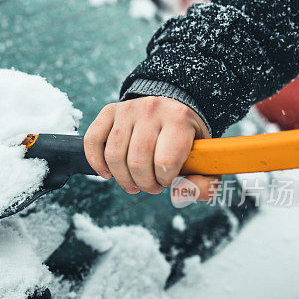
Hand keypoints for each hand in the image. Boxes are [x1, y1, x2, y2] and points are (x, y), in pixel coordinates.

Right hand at [83, 96, 218, 199]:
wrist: (175, 104)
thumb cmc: (188, 138)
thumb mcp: (205, 158)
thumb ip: (204, 184)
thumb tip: (179, 194)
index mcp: (179, 119)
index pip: (165, 162)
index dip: (165, 180)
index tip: (168, 180)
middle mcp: (152, 110)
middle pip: (137, 162)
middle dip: (144, 184)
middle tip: (151, 186)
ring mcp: (128, 109)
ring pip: (114, 156)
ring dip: (123, 179)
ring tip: (134, 183)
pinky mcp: (110, 111)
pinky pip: (93, 140)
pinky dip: (96, 162)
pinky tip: (107, 173)